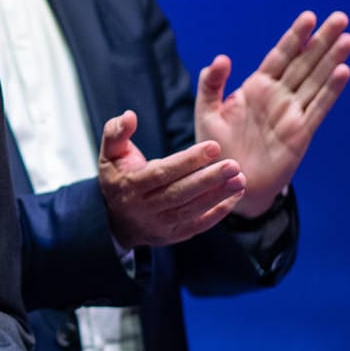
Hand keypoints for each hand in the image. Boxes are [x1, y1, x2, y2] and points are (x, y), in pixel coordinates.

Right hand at [99, 110, 245, 247]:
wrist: (116, 220)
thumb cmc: (118, 178)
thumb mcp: (109, 153)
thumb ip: (116, 132)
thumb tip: (130, 116)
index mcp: (130, 185)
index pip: (161, 173)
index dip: (187, 161)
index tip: (213, 147)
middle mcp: (144, 208)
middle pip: (180, 193)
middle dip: (208, 179)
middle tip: (234, 164)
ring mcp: (160, 224)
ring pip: (192, 210)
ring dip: (218, 195)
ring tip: (240, 179)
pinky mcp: (174, 235)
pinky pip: (199, 224)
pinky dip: (219, 212)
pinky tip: (236, 195)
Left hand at [196, 11, 349, 217]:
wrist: (228, 182)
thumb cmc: (216, 148)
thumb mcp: (207, 112)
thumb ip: (211, 84)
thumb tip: (222, 58)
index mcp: (256, 87)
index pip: (280, 56)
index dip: (294, 37)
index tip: (309, 17)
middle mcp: (278, 96)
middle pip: (304, 63)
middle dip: (321, 41)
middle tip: (340, 18)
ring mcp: (291, 113)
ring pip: (316, 81)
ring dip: (332, 61)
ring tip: (348, 39)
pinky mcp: (301, 133)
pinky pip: (318, 107)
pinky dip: (331, 90)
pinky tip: (343, 72)